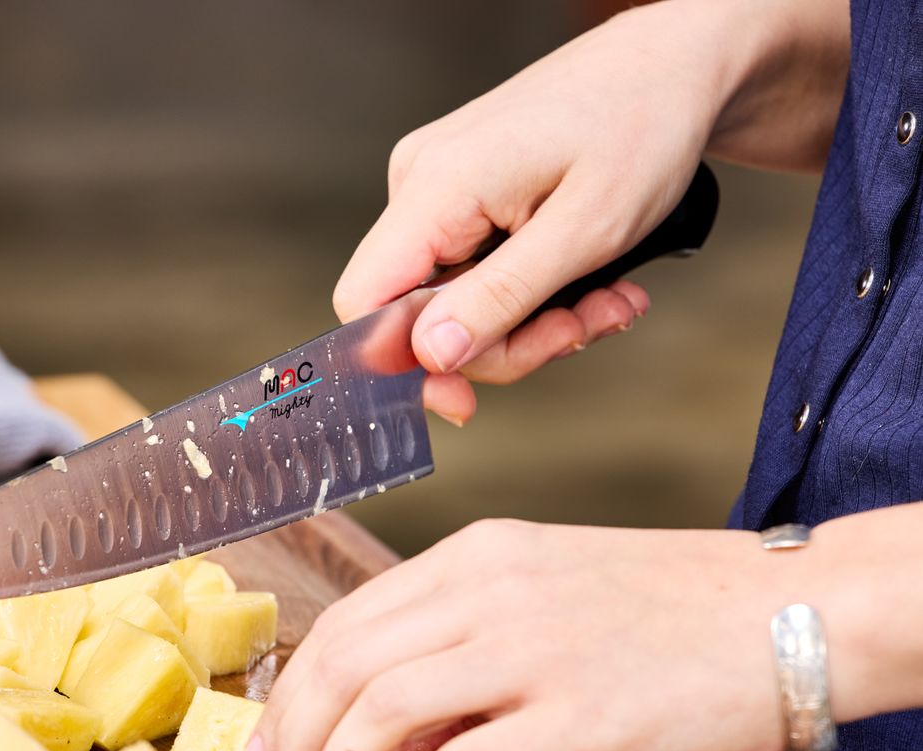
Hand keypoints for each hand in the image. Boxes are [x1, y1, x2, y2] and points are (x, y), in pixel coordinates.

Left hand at [238, 519, 840, 750]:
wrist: (785, 612)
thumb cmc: (670, 607)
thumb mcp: (547, 588)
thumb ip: (464, 641)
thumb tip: (396, 724)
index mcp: (475, 555)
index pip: (346, 620)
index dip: (293, 689)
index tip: (271, 741)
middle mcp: (486, 591)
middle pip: (343, 664)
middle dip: (294, 737)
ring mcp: (528, 652)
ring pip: (379, 713)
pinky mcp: (572, 720)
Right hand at [336, 0, 844, 426]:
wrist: (671, 64)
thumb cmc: (641, 127)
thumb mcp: (585, 231)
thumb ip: (501, 298)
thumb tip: (431, 357)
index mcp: (437, 186)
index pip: (365, 302)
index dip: (405, 362)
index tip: (467, 399)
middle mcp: (419, 182)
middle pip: (419, 313)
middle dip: (504, 342)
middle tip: (584, 329)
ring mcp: (437, 186)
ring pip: (454, 300)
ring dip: (532, 321)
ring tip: (608, 302)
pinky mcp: (460, 194)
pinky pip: (474, 271)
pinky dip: (531, 292)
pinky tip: (589, 283)